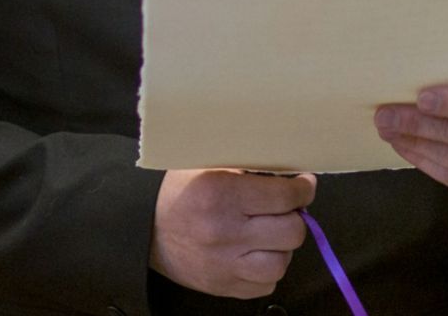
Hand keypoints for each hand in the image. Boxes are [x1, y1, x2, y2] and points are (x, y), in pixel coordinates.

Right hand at [149, 169, 316, 297]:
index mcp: (220, 192)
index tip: (303, 185)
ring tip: (272, 233)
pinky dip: (267, 270)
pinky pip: (265, 286)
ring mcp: (222, 263)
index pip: (285, 196)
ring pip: (281, 263)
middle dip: (294, 217)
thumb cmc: (181, 190)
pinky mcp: (221, 286)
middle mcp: (223, 230)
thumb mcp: (208, 161)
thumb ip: (247, 162)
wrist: (144, 227)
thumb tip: (290, 169)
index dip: (303, 189)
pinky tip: (257, 253)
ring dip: (283, 247)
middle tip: (285, 209)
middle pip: (291, 232)